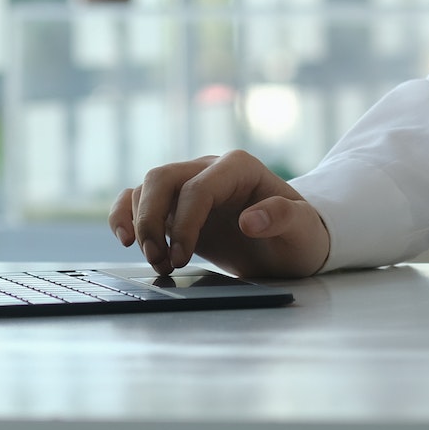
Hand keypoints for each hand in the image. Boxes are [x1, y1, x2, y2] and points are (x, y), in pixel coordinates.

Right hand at [109, 150, 330, 278]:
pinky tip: (125, 239)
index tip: (182, 258)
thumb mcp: (303, 231)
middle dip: (151, 219)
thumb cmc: (299, 236)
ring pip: (146, 188)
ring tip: (157, 262)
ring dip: (140, 224)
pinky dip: (125, 215)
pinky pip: (138, 199)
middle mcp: (209, 168)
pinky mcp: (176, 206)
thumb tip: (250, 219)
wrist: (289, 245)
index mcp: (239, 167)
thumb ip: (283, 218)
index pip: (198, 187)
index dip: (185, 222)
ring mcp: (189, 185)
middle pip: (162, 178)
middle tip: (159, 260)